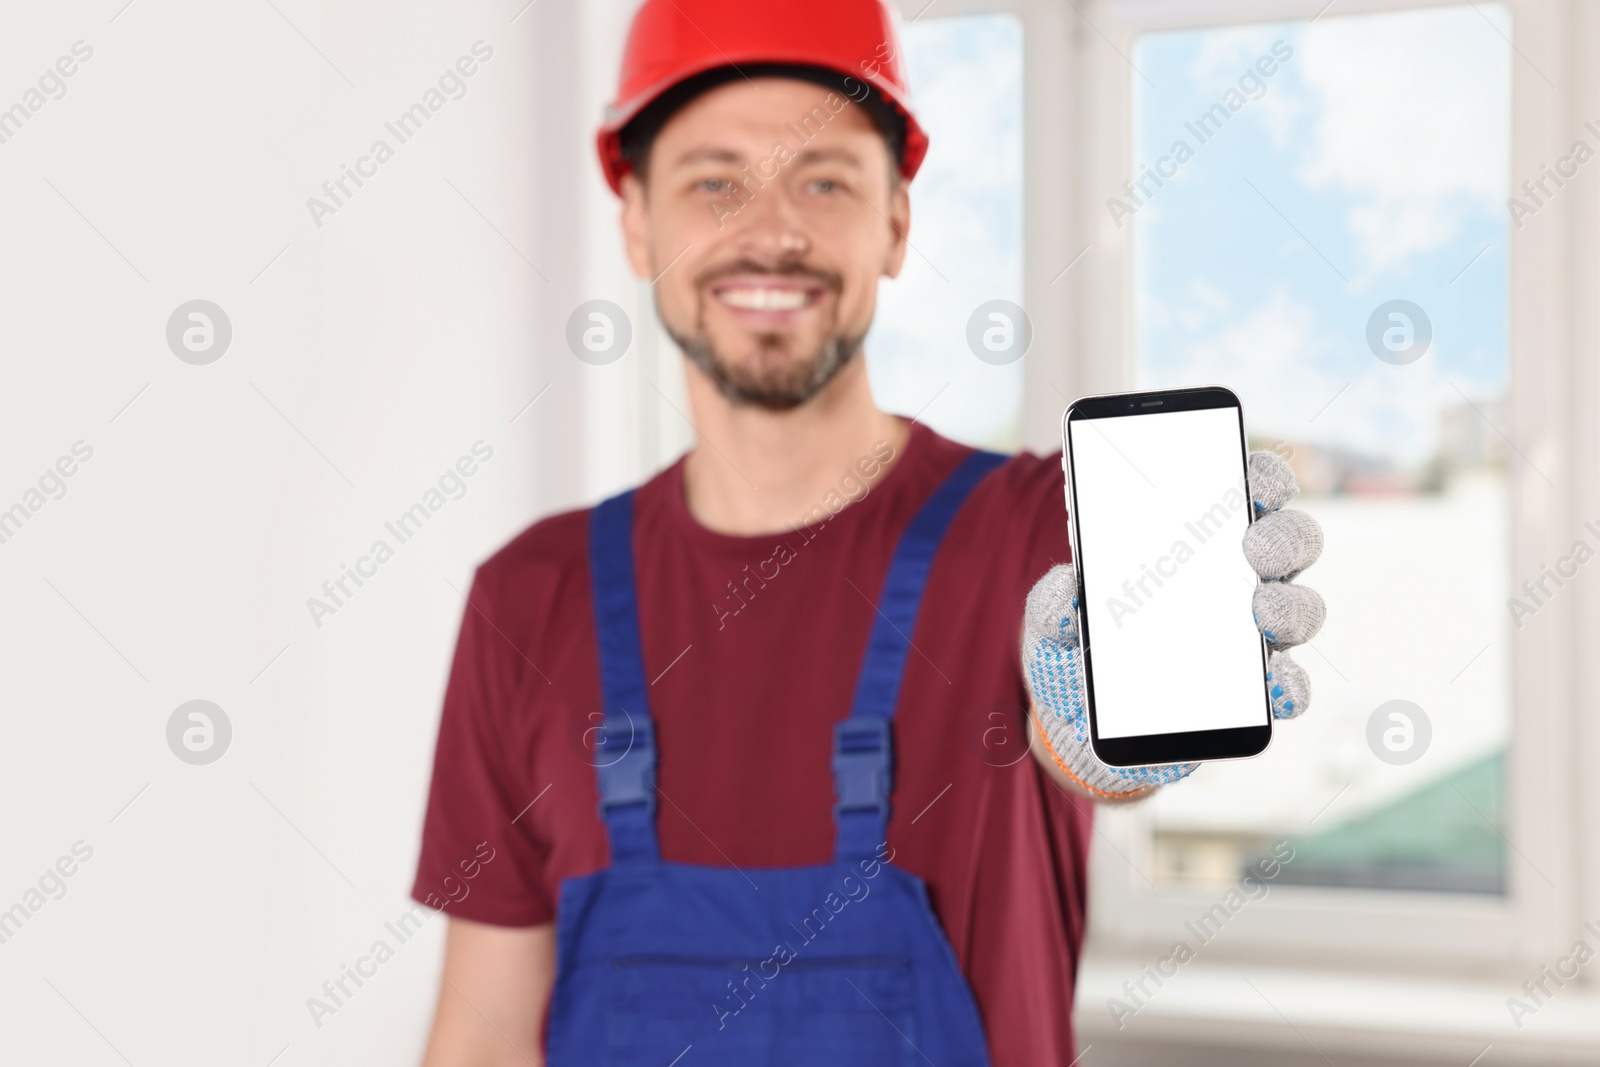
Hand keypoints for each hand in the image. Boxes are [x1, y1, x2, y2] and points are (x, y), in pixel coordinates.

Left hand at [1022, 450, 1324, 799]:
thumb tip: (1064, 589)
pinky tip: (1273, 684)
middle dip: (1281, 538)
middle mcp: (1240, 578)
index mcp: (1198, 539)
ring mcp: (1253, 634)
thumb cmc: (1077, 645)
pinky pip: (1288, 685)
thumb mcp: (1053, 618)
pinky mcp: (1254, 690)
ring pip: (1299, 608)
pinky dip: (1288, 685)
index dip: (1262, 477)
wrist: (1079, 716)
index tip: (1253, 477)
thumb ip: (1052, 602)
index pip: (1247, 490)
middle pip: (1288, 542)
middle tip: (1255, 547)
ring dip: (1290, 607)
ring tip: (1262, 612)